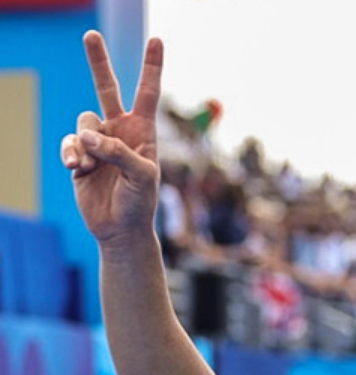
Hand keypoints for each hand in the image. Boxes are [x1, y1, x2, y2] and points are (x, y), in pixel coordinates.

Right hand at [60, 31, 162, 245]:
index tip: (157, 40)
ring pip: (83, 122)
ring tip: (90, 166)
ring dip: (85, 144)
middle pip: (106, 89)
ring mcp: (98, 142)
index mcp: (143, 132)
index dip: (151, 67)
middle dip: (98, 62)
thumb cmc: (140, 203)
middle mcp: (120, 131)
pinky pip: (69, 143)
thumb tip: (87, 135)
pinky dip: (71, 154)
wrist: (120, 229)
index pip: (147, 93)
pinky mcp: (79, 155)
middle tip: (90, 35)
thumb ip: (118, 152)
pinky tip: (77, 169)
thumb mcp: (141, 176)